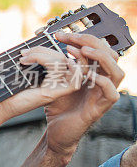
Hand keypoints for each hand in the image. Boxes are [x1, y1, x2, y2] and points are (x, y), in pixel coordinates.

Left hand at [40, 32, 122, 156]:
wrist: (55, 131)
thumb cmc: (58, 106)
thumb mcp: (56, 81)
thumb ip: (58, 64)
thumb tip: (48, 44)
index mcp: (94, 72)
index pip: (98, 49)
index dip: (82, 38)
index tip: (60, 35)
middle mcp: (102, 82)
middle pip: (111, 55)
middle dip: (91, 43)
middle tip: (70, 39)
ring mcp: (103, 96)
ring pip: (118, 72)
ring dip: (101, 59)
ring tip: (83, 52)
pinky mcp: (100, 110)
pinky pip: (112, 94)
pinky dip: (103, 83)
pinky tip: (89, 76)